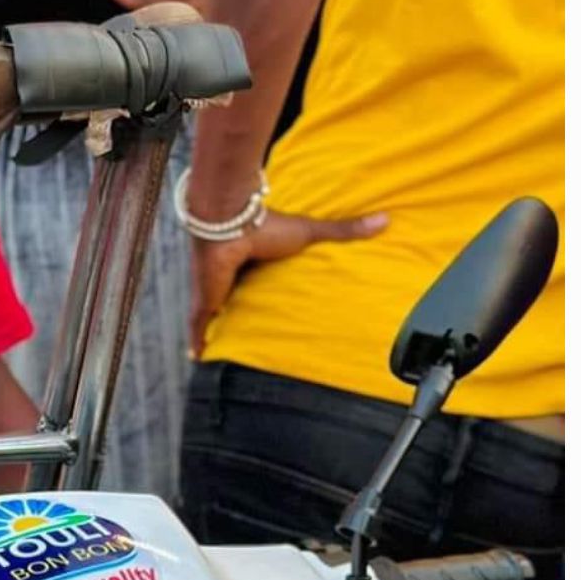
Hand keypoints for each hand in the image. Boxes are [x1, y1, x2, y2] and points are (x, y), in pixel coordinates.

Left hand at [189, 207, 391, 355]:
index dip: (254, 290)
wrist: (231, 222)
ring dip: (212, 330)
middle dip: (231, 314)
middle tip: (240, 335)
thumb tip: (384, 220)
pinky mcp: (205, 301)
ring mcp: (214, 289)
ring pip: (211, 314)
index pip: (252, 279)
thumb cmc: (267, 224)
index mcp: (252, 261)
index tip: (262, 304)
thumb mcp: (310, 232)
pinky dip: (196, 341)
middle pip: (230, 300)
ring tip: (218, 352)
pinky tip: (197, 359)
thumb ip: (343, 230)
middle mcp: (231, 276)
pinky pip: (198, 325)